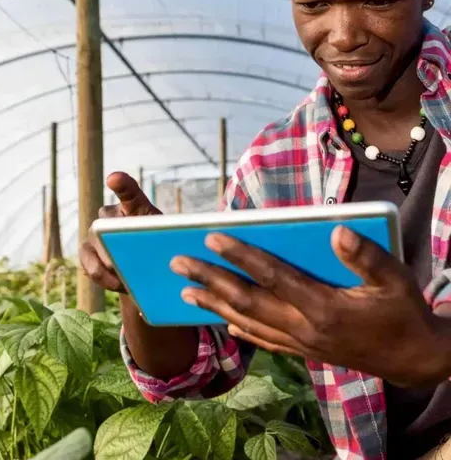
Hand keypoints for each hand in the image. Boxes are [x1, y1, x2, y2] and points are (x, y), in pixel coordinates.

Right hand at [79, 171, 160, 292]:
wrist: (145, 270)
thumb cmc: (159, 250)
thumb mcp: (167, 242)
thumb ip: (161, 241)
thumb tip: (157, 254)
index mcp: (135, 207)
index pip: (128, 190)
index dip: (121, 184)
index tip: (113, 179)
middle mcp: (111, 215)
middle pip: (107, 221)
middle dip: (112, 240)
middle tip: (119, 260)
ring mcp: (95, 232)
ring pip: (94, 241)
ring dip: (108, 263)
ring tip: (123, 281)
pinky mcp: (86, 251)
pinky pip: (87, 262)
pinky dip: (101, 277)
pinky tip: (115, 285)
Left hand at [169, 225, 449, 386]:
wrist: (415, 360)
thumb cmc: (404, 312)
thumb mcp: (397, 280)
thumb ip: (366, 257)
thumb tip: (335, 231)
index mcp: (322, 306)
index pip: (271, 275)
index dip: (239, 255)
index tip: (210, 237)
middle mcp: (303, 327)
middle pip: (245, 300)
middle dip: (208, 279)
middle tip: (176, 263)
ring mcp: (300, 343)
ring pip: (247, 322)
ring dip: (213, 305)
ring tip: (184, 292)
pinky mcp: (303, 352)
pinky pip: (263, 341)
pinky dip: (240, 330)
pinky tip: (224, 324)